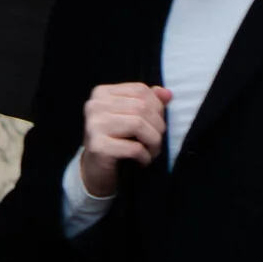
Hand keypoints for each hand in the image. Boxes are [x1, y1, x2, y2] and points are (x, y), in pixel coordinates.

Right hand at [79, 80, 169, 197]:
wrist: (94, 172)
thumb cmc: (115, 142)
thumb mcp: (131, 118)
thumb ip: (149, 103)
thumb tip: (167, 94)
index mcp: (102, 93)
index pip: (140, 90)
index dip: (157, 107)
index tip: (156, 124)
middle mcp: (95, 106)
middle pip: (141, 107)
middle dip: (157, 127)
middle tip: (156, 142)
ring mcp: (95, 125)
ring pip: (139, 125)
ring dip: (153, 142)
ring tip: (151, 151)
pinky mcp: (98, 146)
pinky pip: (134, 148)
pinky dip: (145, 156)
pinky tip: (142, 161)